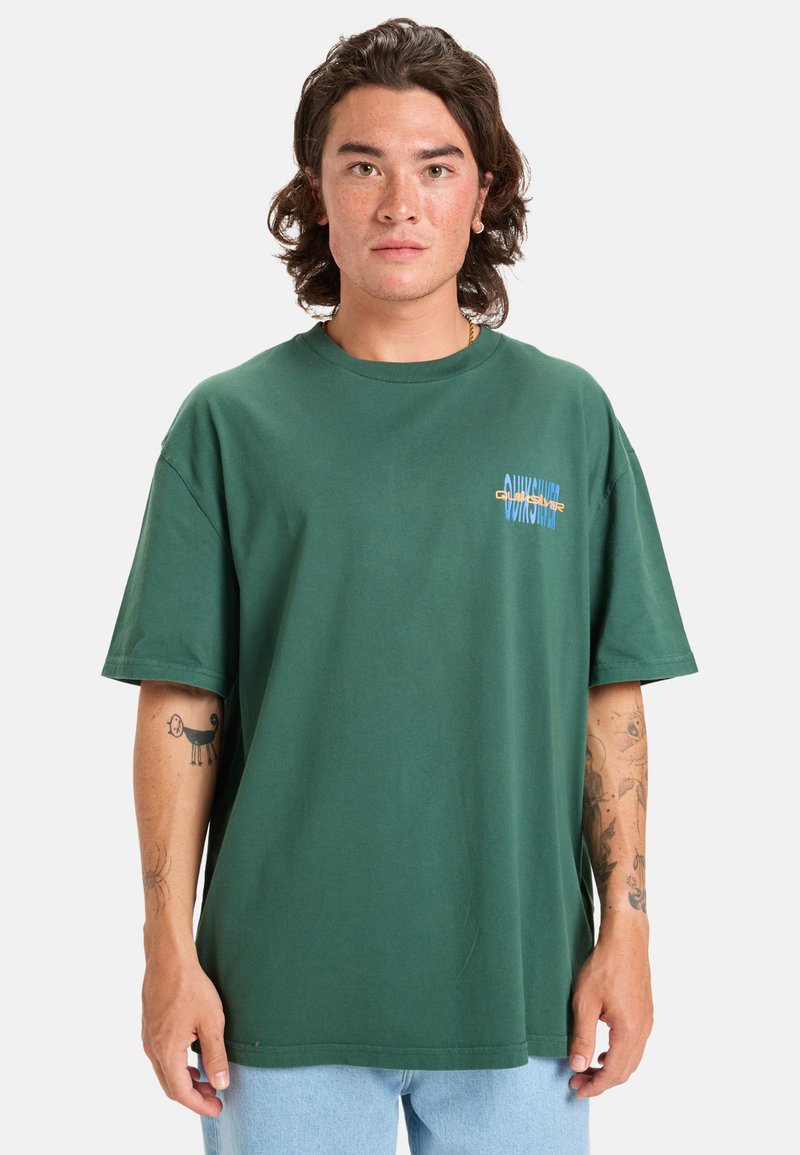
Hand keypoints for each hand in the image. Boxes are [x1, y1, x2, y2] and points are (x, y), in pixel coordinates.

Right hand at [141, 950, 230, 1115]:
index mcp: (167, 1052)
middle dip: (194, 1096)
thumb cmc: (191, 987)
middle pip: (171, 1086)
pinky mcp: (149, 1027)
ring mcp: (148, 1038)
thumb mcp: (212, 1022)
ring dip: (185, 1081)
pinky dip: (177, 1066)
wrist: (168, 959)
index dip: (200, 1105)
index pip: (181, 1092)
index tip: (218, 1108)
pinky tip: (193, 1060)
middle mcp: (152, 1049)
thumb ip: (216, 1056)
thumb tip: (220, 1084)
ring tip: (208, 1080)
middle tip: (216, 1097)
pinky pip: (161, 1057)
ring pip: (165, 1072)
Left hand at [568, 919, 652, 1097]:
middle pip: (625, 1071)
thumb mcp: (585, 1001)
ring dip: (610, 1069)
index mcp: (629, 1031)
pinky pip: (635, 1045)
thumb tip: (578, 1066)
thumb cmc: (604, 965)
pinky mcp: (646, 1013)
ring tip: (587, 1068)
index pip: (613, 1073)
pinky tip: (604, 1051)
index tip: (576, 1090)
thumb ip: (582, 1036)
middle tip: (577, 1081)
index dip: (594, 1086)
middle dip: (601, 1082)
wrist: (626, 939)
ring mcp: (647, 1022)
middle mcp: (643, 1030)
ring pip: (631, 1059)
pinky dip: (619, 1056)